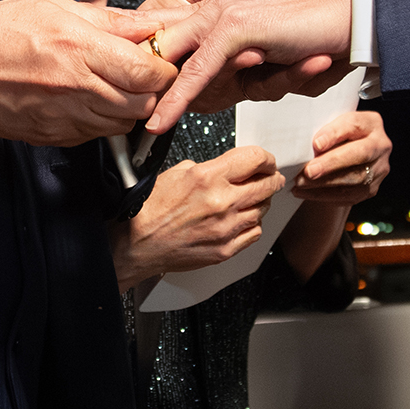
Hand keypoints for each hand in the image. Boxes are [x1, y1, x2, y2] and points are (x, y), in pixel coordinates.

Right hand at [0, 0, 174, 146]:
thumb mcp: (54, 7)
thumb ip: (109, 20)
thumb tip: (149, 24)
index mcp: (78, 48)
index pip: (147, 71)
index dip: (163, 66)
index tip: (159, 57)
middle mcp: (75, 87)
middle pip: (143, 102)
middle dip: (152, 88)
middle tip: (142, 71)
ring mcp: (65, 117)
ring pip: (123, 123)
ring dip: (129, 106)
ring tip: (114, 83)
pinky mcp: (54, 136)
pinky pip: (96, 135)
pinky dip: (103, 120)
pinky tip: (90, 98)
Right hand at [109, 144, 283, 290]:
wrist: (138, 243)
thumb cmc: (151, 210)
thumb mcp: (177, 172)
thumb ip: (209, 167)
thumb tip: (229, 168)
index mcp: (207, 177)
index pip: (256, 160)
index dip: (266, 159)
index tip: (266, 161)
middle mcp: (220, 202)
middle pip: (267, 185)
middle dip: (271, 178)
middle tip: (270, 177)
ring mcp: (226, 228)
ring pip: (263, 209)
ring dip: (261, 201)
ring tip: (251, 198)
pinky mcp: (226, 249)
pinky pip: (254, 232)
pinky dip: (252, 223)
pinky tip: (242, 218)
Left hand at [143, 0, 355, 130]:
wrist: (351, 14)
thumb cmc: (318, 35)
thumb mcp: (271, 55)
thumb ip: (248, 66)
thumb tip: (240, 84)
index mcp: (219, 12)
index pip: (170, 40)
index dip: (146, 68)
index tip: (123, 95)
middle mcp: (214, 10)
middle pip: (159, 48)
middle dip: (135, 80)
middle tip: (113, 113)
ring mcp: (222, 16)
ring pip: (172, 61)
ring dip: (149, 94)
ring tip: (126, 125)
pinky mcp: (235, 29)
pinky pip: (197, 71)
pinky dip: (176, 98)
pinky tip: (159, 119)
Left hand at [290, 110, 389, 204]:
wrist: (342, 158)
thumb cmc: (333, 137)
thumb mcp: (330, 127)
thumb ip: (324, 133)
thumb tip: (311, 147)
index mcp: (371, 123)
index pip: (354, 125)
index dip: (335, 134)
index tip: (316, 144)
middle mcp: (381, 145)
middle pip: (360, 154)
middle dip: (332, 163)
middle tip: (308, 171)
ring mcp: (379, 169)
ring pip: (355, 179)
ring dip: (324, 183)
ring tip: (301, 183)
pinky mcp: (371, 188)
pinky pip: (349, 195)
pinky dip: (324, 195)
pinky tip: (305, 192)